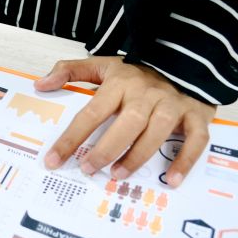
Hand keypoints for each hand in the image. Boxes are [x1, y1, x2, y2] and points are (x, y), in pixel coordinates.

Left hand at [35, 57, 215, 187]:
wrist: (184, 58)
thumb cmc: (137, 71)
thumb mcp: (102, 65)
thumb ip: (70, 72)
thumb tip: (40, 85)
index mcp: (121, 83)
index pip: (91, 112)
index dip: (71, 138)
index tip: (53, 160)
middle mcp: (147, 94)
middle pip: (127, 123)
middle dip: (107, 149)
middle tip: (89, 169)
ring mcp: (173, 104)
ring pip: (158, 131)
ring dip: (138, 155)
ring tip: (118, 175)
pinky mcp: (197, 114)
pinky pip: (196, 139)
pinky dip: (186, 160)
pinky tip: (172, 180)